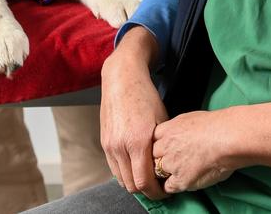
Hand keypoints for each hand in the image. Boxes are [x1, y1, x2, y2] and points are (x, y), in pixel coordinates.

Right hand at [100, 28, 168, 199]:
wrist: (122, 78)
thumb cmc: (145, 95)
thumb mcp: (161, 118)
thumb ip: (161, 144)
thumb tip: (166, 164)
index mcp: (138, 141)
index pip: (144, 181)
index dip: (156, 192)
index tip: (165, 192)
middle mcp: (121, 146)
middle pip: (132, 185)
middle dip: (146, 191)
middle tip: (158, 188)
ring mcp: (110, 145)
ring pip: (121, 179)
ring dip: (134, 183)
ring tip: (148, 178)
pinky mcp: (104, 142)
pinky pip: (114, 168)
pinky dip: (124, 173)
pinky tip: (135, 167)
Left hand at [152, 110, 237, 193]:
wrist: (227, 137)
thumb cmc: (217, 125)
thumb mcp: (191, 118)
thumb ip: (178, 127)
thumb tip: (178, 133)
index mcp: (169, 129)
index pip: (151, 139)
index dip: (157, 144)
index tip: (162, 148)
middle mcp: (166, 146)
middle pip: (152, 155)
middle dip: (158, 159)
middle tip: (168, 160)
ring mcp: (172, 164)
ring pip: (157, 172)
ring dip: (164, 173)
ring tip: (176, 171)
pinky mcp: (181, 180)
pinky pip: (168, 187)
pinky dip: (172, 186)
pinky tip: (181, 181)